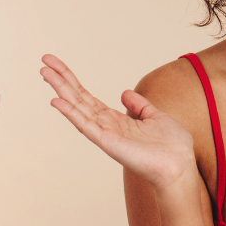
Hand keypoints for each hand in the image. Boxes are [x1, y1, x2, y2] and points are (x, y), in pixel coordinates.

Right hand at [40, 54, 196, 189]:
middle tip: (44, 61)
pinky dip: (71, 113)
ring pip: (77, 108)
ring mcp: (105, 134)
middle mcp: (106, 126)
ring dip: (61, 90)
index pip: (87, 97)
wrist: (180, 164)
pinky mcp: (108, 142)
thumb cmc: (171, 145)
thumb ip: (139, 105)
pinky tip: (57, 101)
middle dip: (61, 80)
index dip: (72, 80)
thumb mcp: (155, 116)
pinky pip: (86, 125)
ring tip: (45, 72)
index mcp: (116, 120)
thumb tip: (124, 93)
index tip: (56, 64)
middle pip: (78, 99)